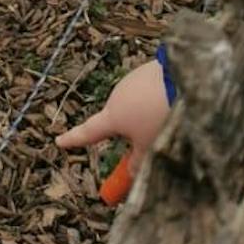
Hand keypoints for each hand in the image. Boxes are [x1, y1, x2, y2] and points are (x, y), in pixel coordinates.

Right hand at [57, 59, 169, 176]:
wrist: (184, 77)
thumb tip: (132, 173)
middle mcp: (118, 95)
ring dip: (148, 114)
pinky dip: (158, 100)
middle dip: (130, 132)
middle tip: (148, 143)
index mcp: (113, 116)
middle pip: (119, 119)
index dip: (74, 139)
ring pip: (137, 104)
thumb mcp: (150, 148)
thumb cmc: (161, 117)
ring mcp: (134, 79)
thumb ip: (138, 163)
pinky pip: (151, 90)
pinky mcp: (151, 70)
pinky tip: (175, 104)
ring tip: (170, 121)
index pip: (89, 132)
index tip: (59, 142)